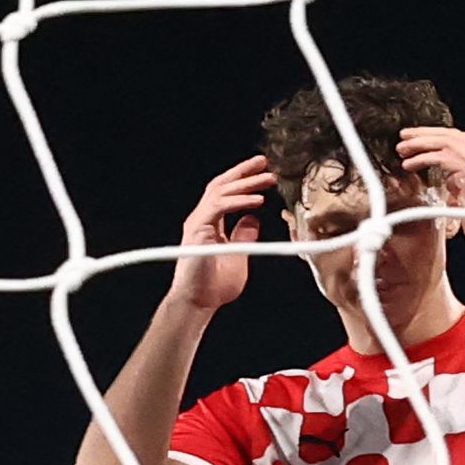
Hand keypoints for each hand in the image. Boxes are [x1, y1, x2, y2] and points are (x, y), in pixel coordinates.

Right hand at [166, 155, 278, 315]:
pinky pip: (219, 207)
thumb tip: (253, 220)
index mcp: (210, 223)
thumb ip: (244, 236)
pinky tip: (257, 200)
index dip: (243, 179)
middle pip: (221, 185)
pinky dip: (238, 201)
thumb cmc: (213, 286)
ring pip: (220, 191)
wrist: (197, 303)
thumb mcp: (239, 256)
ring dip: (246, 183)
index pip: (225, 193)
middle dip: (243, 171)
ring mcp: (198, 223)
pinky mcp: (197, 230)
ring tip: (267, 178)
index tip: (262, 171)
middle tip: (264, 162)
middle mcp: (202, 219)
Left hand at [394, 125, 464, 260]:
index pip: (461, 141)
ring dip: (422, 143)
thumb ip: (462, 188)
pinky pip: (444, 157)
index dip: (439, 138)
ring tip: (403, 149)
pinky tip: (410, 165)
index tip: (420, 140)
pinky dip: (424, 158)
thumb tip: (449, 183)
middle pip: (453, 135)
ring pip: (447, 142)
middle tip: (405, 136)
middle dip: (426, 134)